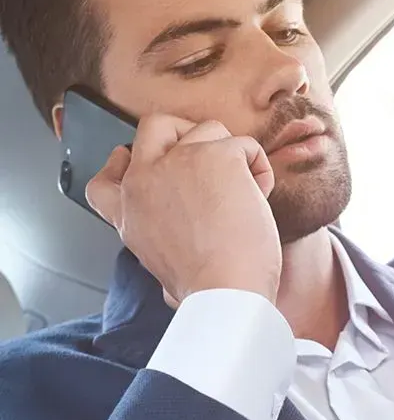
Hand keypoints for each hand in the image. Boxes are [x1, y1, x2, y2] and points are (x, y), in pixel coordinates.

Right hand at [85, 114, 281, 304]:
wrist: (226, 291)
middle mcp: (145, 181)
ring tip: (248, 192)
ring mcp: (178, 162)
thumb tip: (170, 288)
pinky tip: (261, 194)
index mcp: (129, 214)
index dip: (118, 164)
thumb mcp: (161, 274)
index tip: (127, 159)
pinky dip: (260, 168)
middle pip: (154, 127)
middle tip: (212, 153)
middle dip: (184, 132)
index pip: (104, 179)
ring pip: (207, 130)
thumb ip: (162, 254)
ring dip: (232, 154)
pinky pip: (245, 146)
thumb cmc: (206, 292)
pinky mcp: (217, 155)